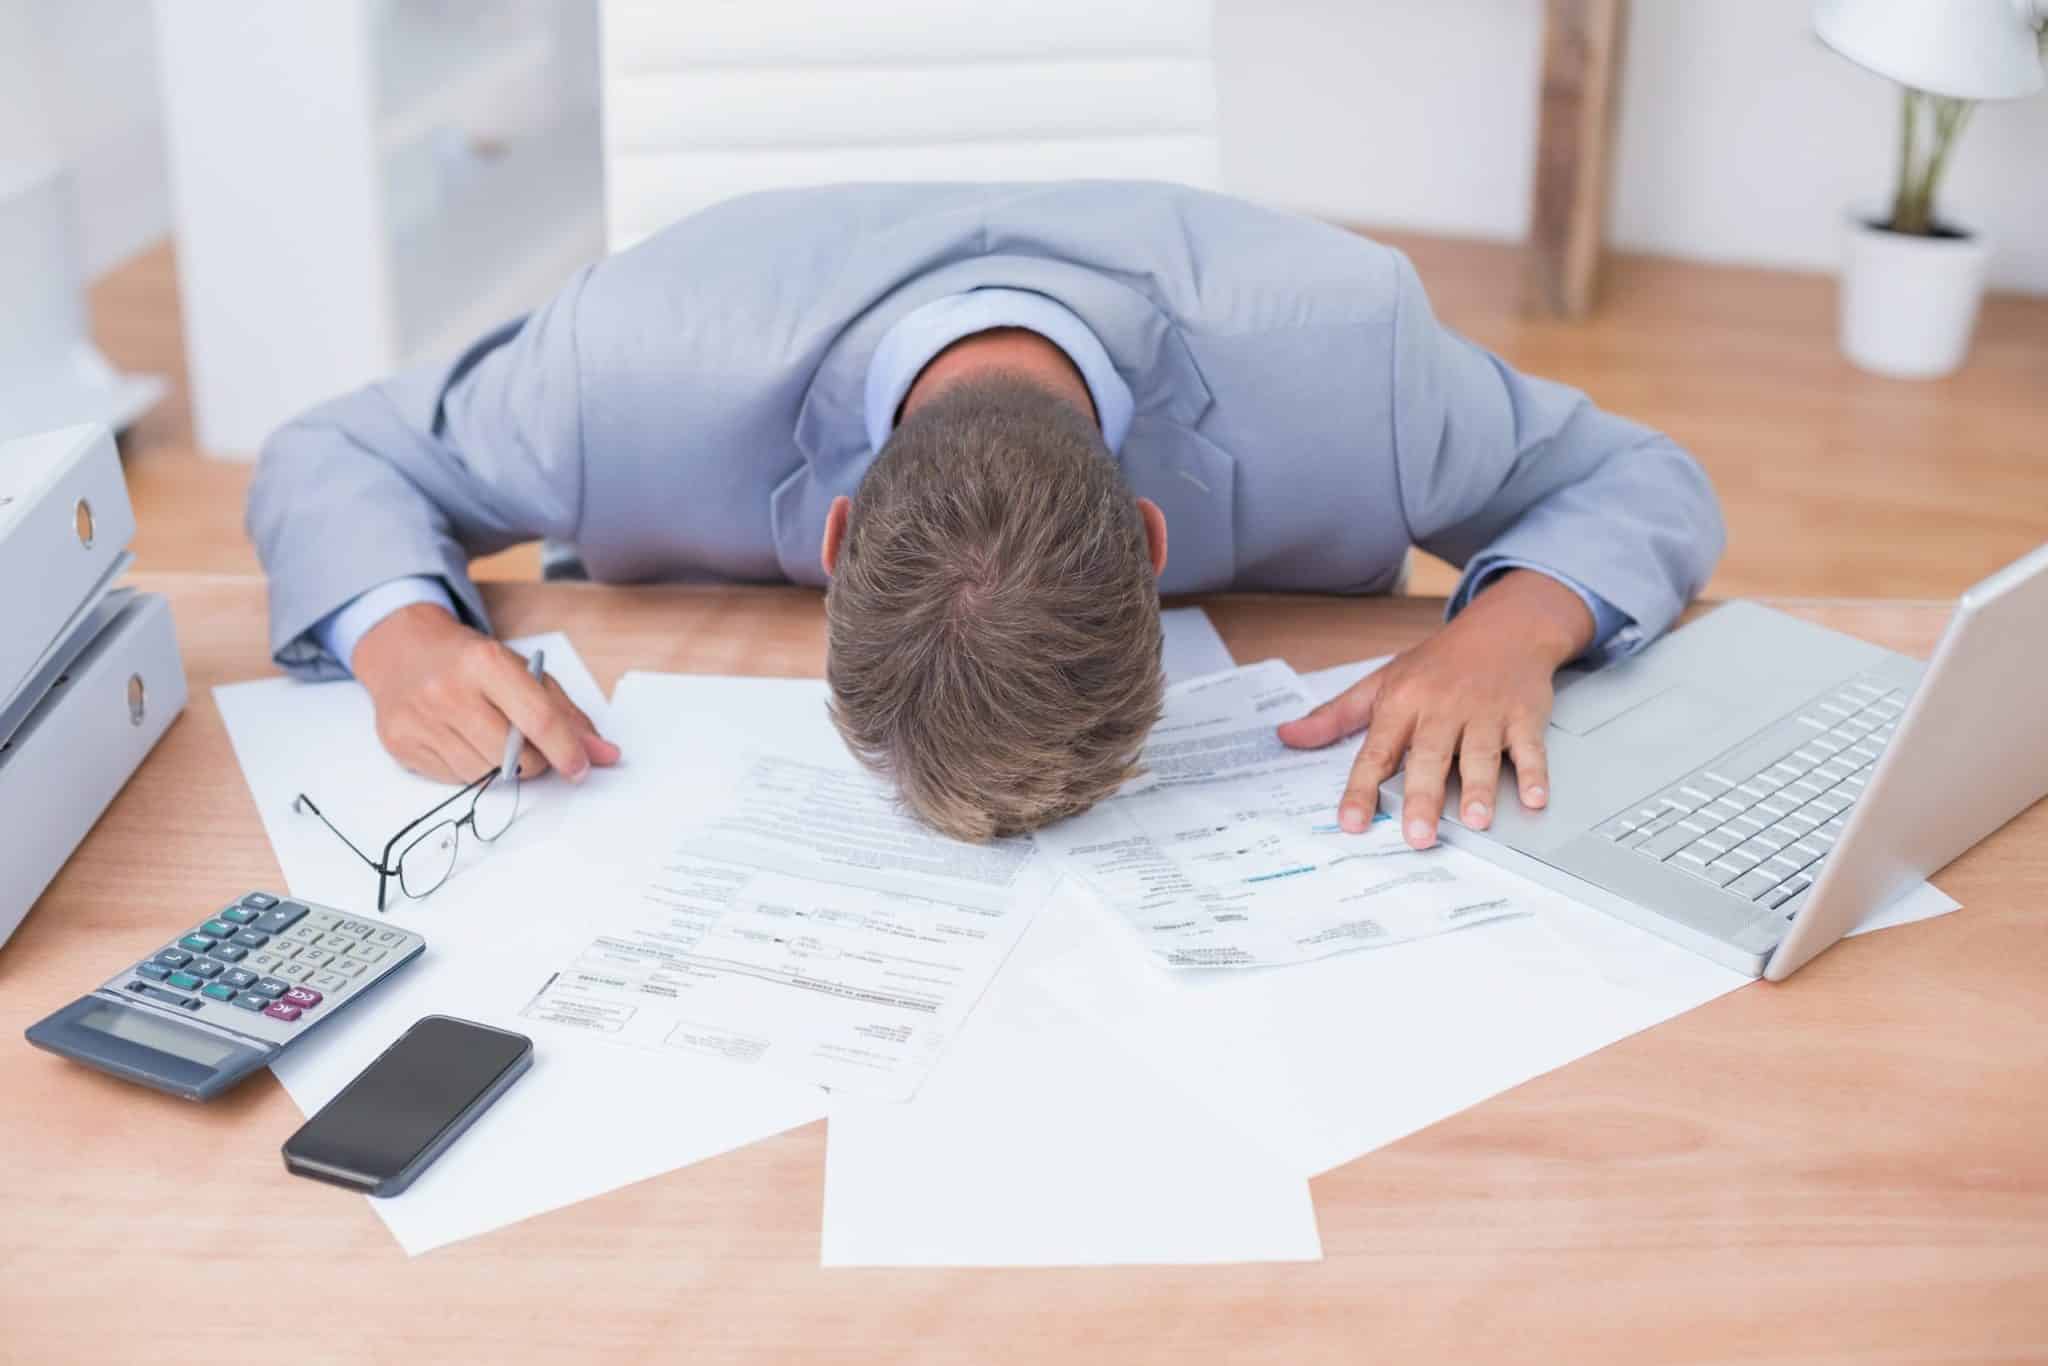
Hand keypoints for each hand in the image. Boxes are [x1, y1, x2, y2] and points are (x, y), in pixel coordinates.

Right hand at [352, 603, 619, 784]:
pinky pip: (454, 779)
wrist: (402, 649)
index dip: (567, 751)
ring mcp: (419, 718)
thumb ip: (567, 714)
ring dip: (499, 767)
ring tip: (489, 736)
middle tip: (527, 745)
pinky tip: (461, 740)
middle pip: (513, 756)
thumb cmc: (472, 662)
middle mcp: (448, 690)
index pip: (539, 719)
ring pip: (483, 774)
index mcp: (486, 662)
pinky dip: (469, 768)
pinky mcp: (400, 743)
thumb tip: (604, 755)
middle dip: (533, 761)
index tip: (581, 768)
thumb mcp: (523, 671)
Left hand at [1276, 570, 1593, 849]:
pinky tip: (1534, 798)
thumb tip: (1288, 736)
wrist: (1505, 627)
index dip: (1361, 789)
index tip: (1351, 822)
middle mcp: (1442, 709)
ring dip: (1479, 788)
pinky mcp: (1524, 715)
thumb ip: (1335, 715)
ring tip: (1474, 821)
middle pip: (1430, 757)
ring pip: (1481, 754)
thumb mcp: (1381, 681)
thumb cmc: (1438, 662)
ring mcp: (1485, 713)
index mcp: (1402, 704)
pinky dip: (1534, 773)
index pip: (1376, 752)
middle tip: (1418, 835)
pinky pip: (1529, 747)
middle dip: (1423, 797)